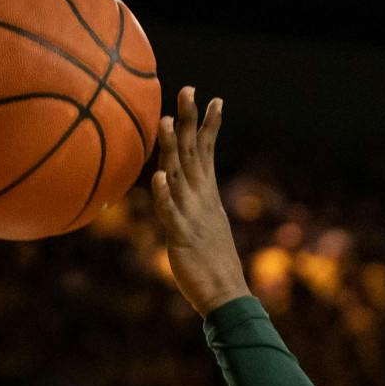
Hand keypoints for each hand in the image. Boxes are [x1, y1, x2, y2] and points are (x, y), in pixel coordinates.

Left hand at [153, 86, 249, 315]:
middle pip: (192, 152)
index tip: (213, 99)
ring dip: (171, 148)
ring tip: (165, 121)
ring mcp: (192, 215)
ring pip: (179, 175)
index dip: (208, 125)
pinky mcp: (182, 236)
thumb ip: (191, 206)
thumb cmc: (213, 264)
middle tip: (188, 89)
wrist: (226, 296)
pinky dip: (164, 195)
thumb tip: (180, 192)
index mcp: (207, 195)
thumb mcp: (204, 227)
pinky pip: (170, 212)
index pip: (207, 151)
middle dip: (189, 120)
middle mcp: (201, 199)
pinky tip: (158, 177)